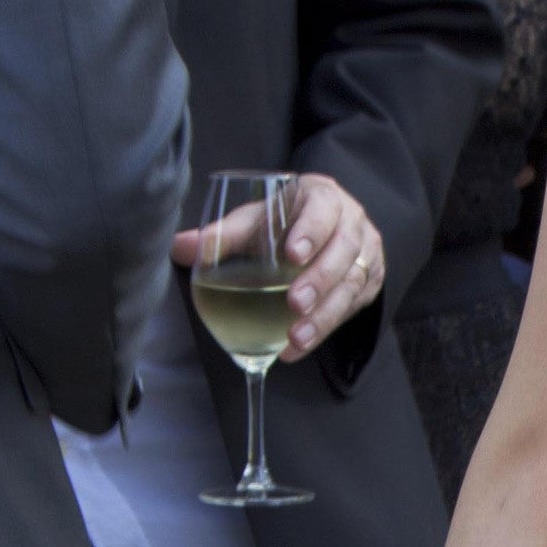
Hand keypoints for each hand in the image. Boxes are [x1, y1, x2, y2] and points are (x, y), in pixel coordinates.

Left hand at [173, 174, 382, 363]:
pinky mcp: (367, 284)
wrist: (326, 228)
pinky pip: (351, 310)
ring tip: (294, 338)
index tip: (292, 254)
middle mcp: (352, 223)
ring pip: (352, 285)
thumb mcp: (257, 220)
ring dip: (323, 316)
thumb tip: (180, 247)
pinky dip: (323, 331)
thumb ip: (224, 235)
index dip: (311, 231)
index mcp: (323, 197)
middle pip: (343, 252)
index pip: (323, 209)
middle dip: (319, 281)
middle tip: (294, 304)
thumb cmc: (286, 221)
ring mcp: (365, 255)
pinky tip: (294, 348)